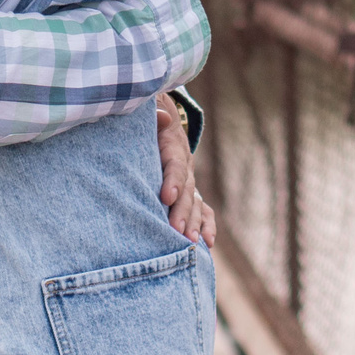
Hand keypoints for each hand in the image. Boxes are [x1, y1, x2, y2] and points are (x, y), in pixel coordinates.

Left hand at [157, 94, 215, 246]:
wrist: (160, 116)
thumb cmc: (146, 118)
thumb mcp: (147, 111)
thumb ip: (154, 113)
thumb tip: (162, 117)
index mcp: (173, 146)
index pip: (175, 165)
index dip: (173, 181)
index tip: (166, 197)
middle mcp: (185, 165)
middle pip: (187, 190)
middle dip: (183, 211)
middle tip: (177, 230)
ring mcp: (189, 179)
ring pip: (195, 203)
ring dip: (194, 222)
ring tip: (191, 242)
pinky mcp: (189, 191)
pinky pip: (202, 209)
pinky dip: (207, 225)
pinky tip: (208, 243)